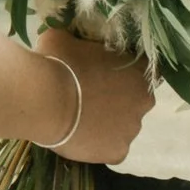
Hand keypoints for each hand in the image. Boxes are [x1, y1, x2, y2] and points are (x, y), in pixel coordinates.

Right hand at [35, 28, 154, 165]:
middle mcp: (145, 100)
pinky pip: (110, 148)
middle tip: (84, 97)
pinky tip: (78, 136)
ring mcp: (132, 128)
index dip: (117, 74)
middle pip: (132, 101)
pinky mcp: (118, 152)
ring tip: (76, 120)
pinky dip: (97, 144)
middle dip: (113, 99)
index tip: (98, 75)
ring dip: (105, 122)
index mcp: (139, 69)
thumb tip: (66, 37)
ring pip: (121, 126)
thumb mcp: (63, 37)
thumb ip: (75, 39)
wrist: (45, 99)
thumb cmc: (58, 62)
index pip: (138, 71)